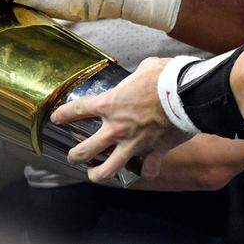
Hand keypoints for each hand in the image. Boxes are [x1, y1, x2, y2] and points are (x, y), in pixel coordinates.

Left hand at [50, 57, 192, 182]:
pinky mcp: (154, 152)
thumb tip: (141, 75)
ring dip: (98, 174)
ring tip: (94, 175)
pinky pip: (148, 170)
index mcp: (110, 104)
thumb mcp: (145, 68)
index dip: (63, 115)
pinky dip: (147, 171)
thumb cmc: (164, 77)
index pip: (77, 110)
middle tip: (74, 156)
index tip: (56, 118)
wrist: (186, 94)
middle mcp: (116, 128)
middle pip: (85, 150)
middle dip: (75, 155)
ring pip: (108, 169)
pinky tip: (146, 170)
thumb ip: (136, 76)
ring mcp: (134, 144)